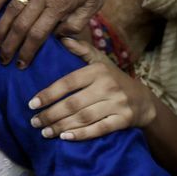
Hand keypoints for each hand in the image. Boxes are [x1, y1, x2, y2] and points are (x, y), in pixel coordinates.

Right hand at [0, 0, 114, 67]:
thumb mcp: (95, 3)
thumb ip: (76, 23)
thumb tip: (58, 37)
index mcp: (61, 5)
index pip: (38, 35)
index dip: (27, 52)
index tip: (20, 65)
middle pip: (21, 25)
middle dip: (10, 46)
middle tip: (3, 60)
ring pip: (12, 8)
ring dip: (1, 28)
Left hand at [27, 36, 155, 140]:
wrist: (144, 100)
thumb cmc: (114, 79)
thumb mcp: (100, 61)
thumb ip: (81, 50)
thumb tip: (61, 38)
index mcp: (97, 71)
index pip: (68, 82)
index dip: (48, 94)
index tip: (32, 104)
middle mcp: (107, 86)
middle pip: (73, 103)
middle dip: (51, 114)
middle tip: (34, 122)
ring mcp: (117, 103)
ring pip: (83, 117)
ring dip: (61, 126)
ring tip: (45, 132)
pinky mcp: (123, 120)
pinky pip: (99, 129)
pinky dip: (82, 134)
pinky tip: (65, 137)